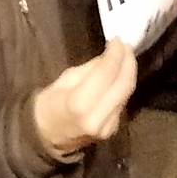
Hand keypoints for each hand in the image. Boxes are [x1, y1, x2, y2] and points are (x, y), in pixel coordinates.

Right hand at [31, 40, 136, 159]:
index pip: (106, 74)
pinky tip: (121, 73)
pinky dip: (124, 84)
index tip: (117, 40)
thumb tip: (110, 55)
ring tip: (126, 55)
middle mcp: (98, 118)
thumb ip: (91, 69)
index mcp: (80, 104)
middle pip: (124, 84)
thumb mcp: (64, 80)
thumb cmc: (49, 105)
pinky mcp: (113, 129)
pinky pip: (123, 101)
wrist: (47, 137)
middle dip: (128, 61)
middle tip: (126, 45)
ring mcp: (108, 126)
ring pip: (127, 93)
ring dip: (129, 72)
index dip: (115, 54)